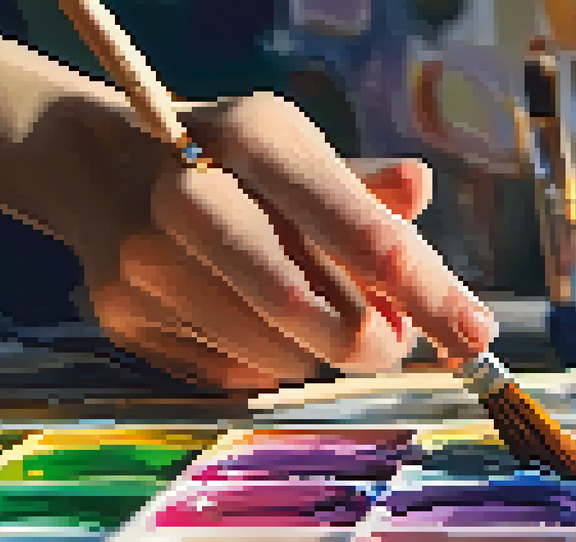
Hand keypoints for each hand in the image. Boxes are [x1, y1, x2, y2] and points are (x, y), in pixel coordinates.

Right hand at [78, 92, 497, 390]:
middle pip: (304, 303)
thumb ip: (367, 189)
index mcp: (251, 136)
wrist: (100, 165)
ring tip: (323, 323)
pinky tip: (260, 326)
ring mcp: (146, 258)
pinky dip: (270, 362)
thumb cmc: (235, 167)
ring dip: (321, 354)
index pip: (356, 226)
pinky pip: (234, 371)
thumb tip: (420, 190)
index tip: (476, 335)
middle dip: (370, 341)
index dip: (425, 289)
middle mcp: (188, 192)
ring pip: (276, 350)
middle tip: (396, 346)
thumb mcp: (300, 156)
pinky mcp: (123, 313)